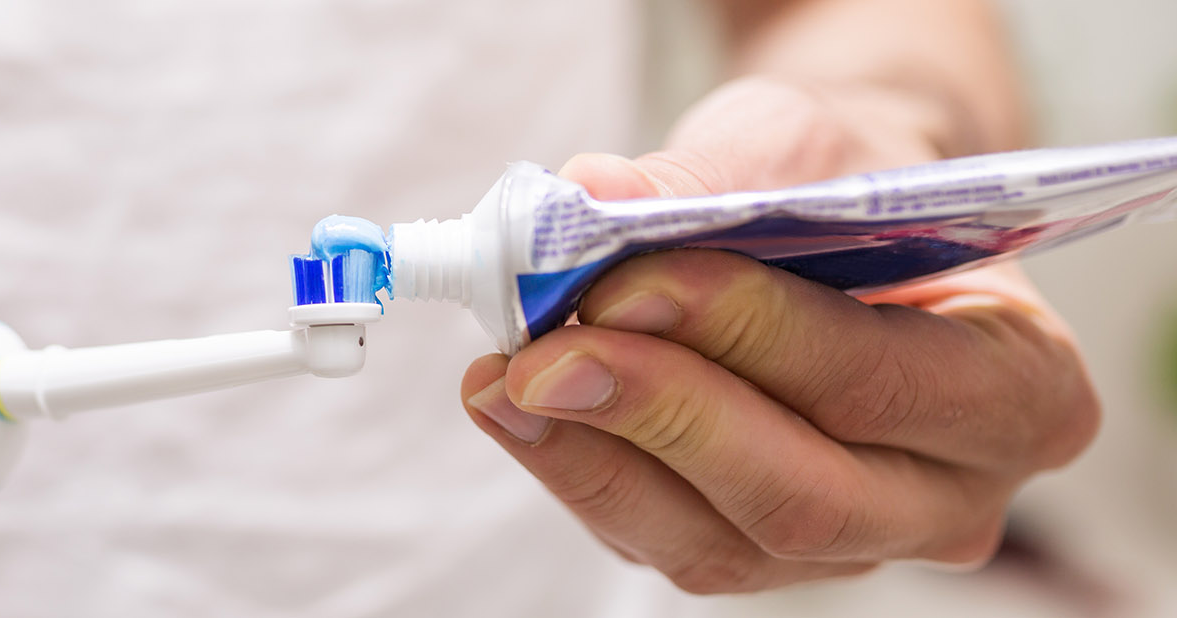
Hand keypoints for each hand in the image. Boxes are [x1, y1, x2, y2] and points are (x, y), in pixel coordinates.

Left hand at [459, 77, 1098, 592]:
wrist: (834, 221)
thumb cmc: (843, 181)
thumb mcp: (801, 144)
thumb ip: (714, 177)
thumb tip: (596, 198)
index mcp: (1023, 389)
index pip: (878, 383)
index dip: (745, 335)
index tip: (625, 280)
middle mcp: (954, 496)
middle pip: (802, 498)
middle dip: (660, 416)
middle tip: (545, 354)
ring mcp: (854, 544)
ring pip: (719, 544)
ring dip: (594, 456)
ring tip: (507, 376)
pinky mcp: (755, 554)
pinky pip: (659, 540)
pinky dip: (578, 469)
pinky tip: (516, 406)